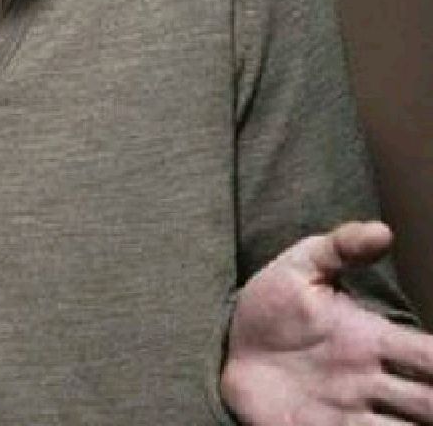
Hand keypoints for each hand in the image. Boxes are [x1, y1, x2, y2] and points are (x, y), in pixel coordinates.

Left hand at [221, 221, 432, 424]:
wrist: (225, 347)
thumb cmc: (270, 307)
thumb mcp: (299, 268)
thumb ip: (339, 247)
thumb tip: (382, 230)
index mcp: (372, 339)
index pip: (429, 356)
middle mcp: (371, 381)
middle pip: (430, 403)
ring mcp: (351, 412)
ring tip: (420, 422)